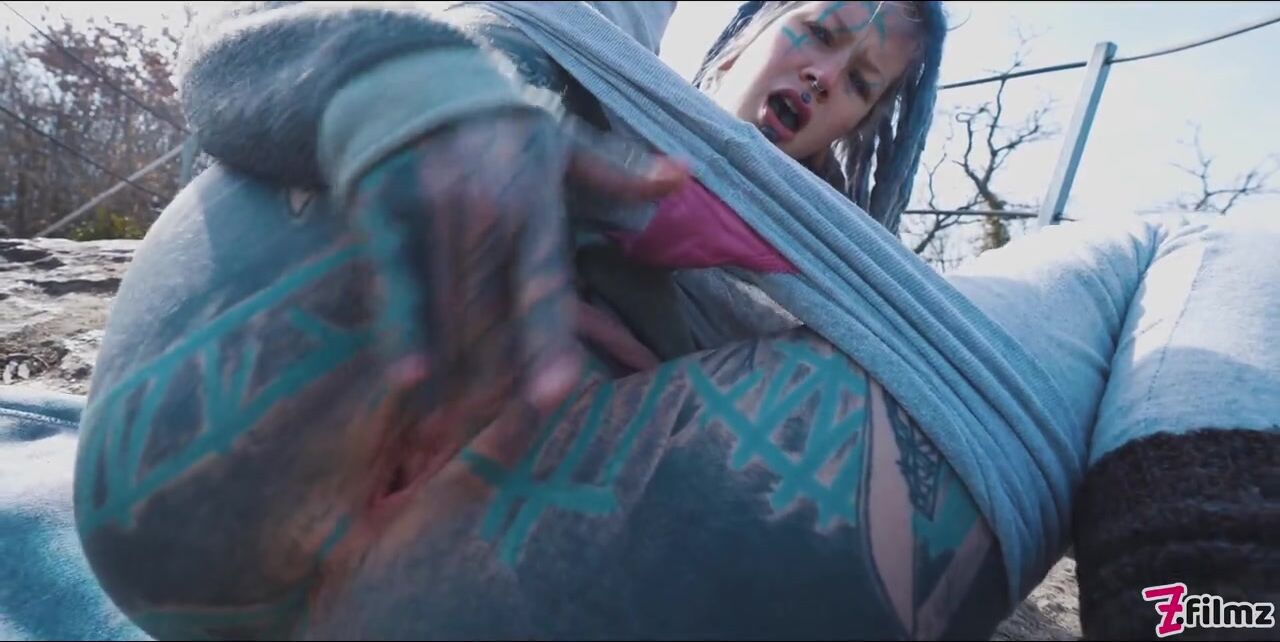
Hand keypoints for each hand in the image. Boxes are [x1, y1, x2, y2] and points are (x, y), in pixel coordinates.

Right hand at [348, 108, 687, 465]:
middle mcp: (487, 209)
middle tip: (495, 436)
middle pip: (494, 314)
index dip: (547, 343)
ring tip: (457, 432)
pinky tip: (408, 378)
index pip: (546, 286)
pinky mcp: (383, 210)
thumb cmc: (499, 128)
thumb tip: (683, 176)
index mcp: (537, 201)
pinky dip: (402, 329)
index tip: (554, 395)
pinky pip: (394, 281)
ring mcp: (432, 210)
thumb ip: (618, 172)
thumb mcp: (562, 145)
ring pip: (448, 309)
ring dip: (455, 374)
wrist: (412, 75)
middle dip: (495, 379)